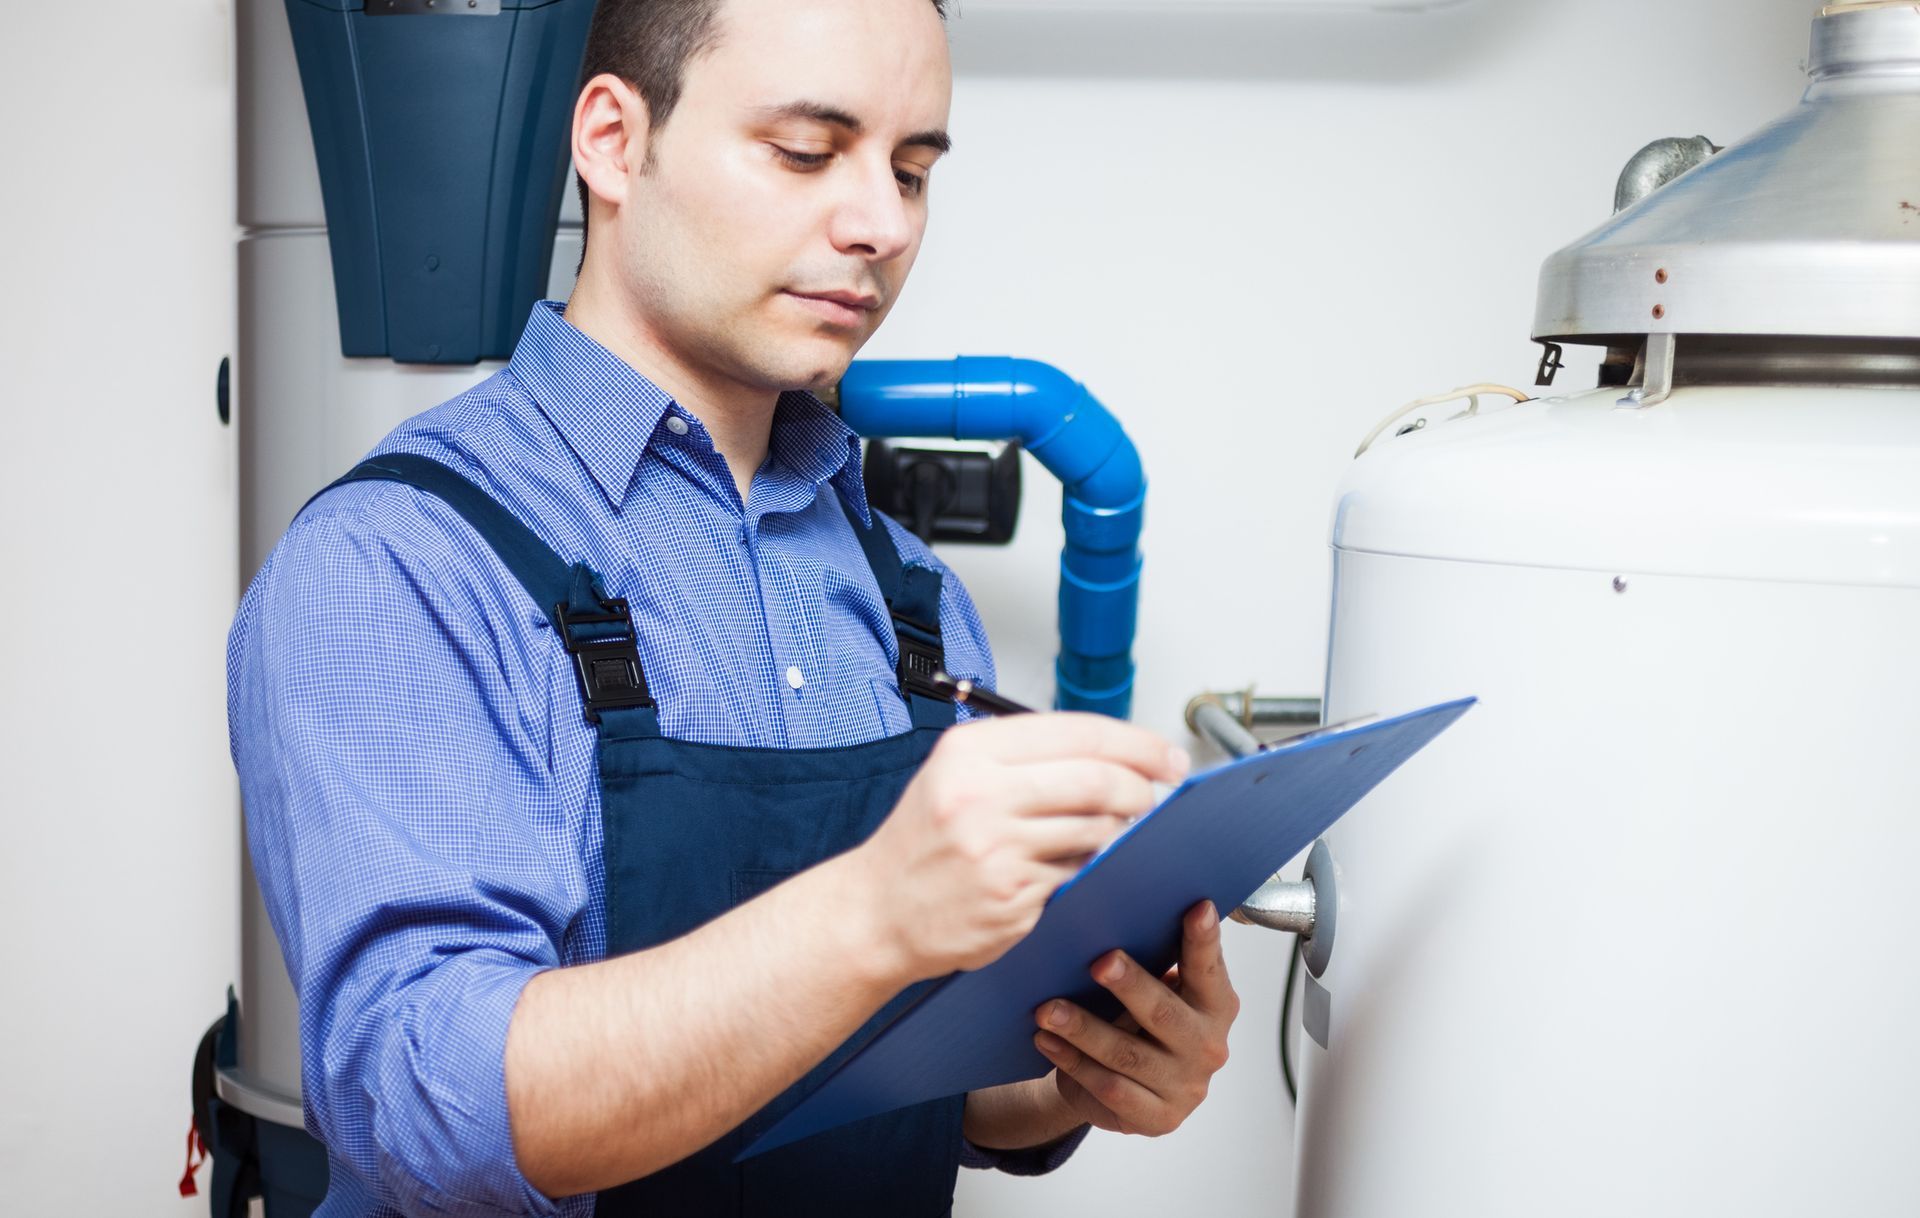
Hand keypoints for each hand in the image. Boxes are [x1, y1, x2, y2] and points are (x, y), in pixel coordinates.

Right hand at [848, 713, 1188, 981]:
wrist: (877, 912)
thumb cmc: (921, 844)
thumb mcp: (955, 775)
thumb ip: (1023, 758)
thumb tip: (1108, 753)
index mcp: (971, 752)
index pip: (1078, 732)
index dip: (1136, 743)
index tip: (1166, 756)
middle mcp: (980, 794)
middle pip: (1096, 780)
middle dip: (1141, 787)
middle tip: (1155, 795)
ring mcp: (996, 849)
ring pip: (1095, 830)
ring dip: (1117, 832)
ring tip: (1110, 832)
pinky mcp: (1011, 896)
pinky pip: (1075, 874)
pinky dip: (1086, 868)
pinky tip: (1074, 866)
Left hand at [1031, 900, 1238, 1136]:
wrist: (1129, 1093)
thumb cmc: (1142, 1025)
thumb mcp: (1157, 993)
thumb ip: (1154, 964)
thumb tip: (1110, 917)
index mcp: (1216, 1006)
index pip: (1209, 969)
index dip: (1204, 940)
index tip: (1197, 907)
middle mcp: (1208, 1047)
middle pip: (1165, 1014)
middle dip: (1131, 986)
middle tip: (1100, 962)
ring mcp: (1186, 1087)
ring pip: (1128, 1054)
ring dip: (1084, 1029)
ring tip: (1048, 1009)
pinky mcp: (1157, 1118)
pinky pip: (1109, 1087)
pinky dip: (1073, 1062)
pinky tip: (1047, 1041)